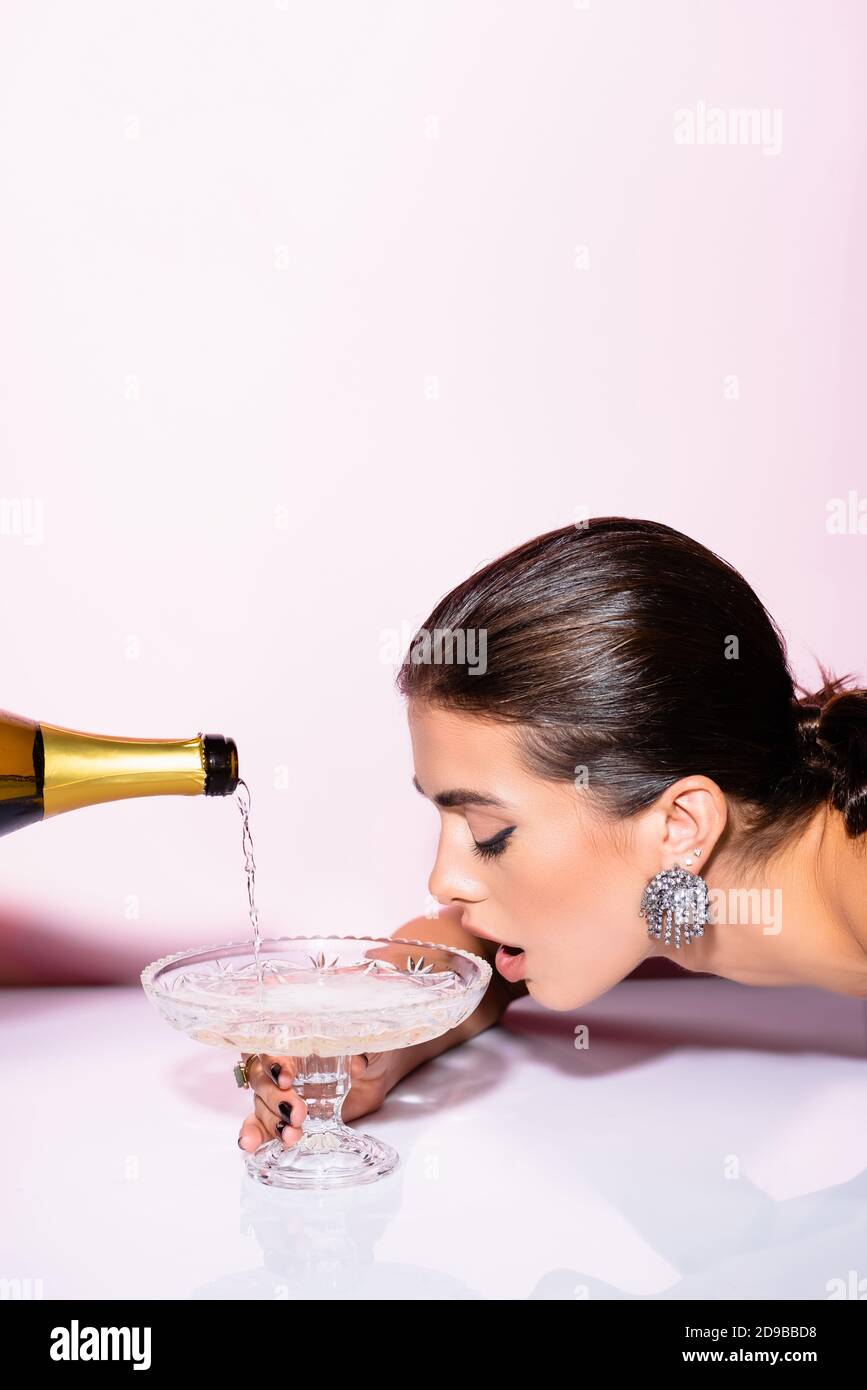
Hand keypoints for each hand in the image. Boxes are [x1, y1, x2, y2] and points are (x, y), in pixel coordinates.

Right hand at [236, 1050, 392, 1152]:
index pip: (274, 1050)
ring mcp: (281, 1095)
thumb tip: (358, 1064)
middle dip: (277, 1100)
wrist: (374, 1072)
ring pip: (261, 1106)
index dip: (275, 1064)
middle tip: (296, 1113)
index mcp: (295, 1045)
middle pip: (264, 1082)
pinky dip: (255, 1134)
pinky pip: (262, 1126)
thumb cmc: (362, 1049)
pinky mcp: (286, 1118)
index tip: (286, 1079)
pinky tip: (249, 1145)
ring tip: (289, 1135)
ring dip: (270, 1123)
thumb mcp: (364, 1045)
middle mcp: (282, 1069)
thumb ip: (358, 1050)